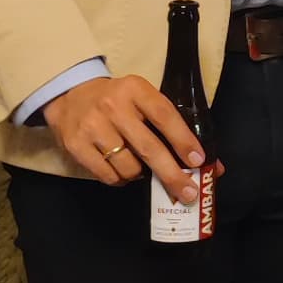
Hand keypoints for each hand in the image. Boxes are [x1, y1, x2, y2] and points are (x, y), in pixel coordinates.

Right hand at [44, 71, 208, 203]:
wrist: (69, 95)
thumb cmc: (118, 100)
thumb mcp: (143, 100)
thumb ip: (173, 126)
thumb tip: (212, 165)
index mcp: (135, 90)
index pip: (164, 115)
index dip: (183, 140)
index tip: (198, 160)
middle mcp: (113, 107)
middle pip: (148, 147)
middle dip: (172, 174)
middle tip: (188, 193)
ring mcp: (92, 127)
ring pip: (128, 166)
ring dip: (140, 175)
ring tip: (141, 168)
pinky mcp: (76, 145)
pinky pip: (108, 175)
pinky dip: (120, 179)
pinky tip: (122, 170)